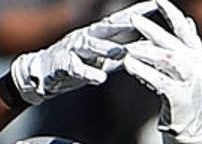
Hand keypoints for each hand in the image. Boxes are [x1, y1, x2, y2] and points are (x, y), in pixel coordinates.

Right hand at [9, 1, 153, 105]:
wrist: (43, 75)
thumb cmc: (77, 64)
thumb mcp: (102, 59)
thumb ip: (123, 54)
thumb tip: (147, 49)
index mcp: (98, 34)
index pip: (122, 20)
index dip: (139, 12)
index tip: (159, 5)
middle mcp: (87, 36)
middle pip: (109, 27)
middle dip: (126, 22)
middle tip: (143, 19)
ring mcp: (74, 49)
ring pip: (92, 46)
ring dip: (107, 49)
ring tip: (121, 53)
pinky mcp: (64, 65)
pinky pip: (77, 69)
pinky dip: (89, 73)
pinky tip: (100, 79)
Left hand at [123, 0, 201, 143]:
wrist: (192, 133)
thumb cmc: (188, 101)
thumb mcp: (194, 70)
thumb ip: (189, 46)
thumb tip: (188, 20)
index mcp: (201, 57)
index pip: (186, 30)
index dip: (171, 14)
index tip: (158, 0)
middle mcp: (199, 67)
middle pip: (172, 42)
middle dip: (151, 29)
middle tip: (132, 19)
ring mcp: (190, 82)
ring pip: (165, 59)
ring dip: (144, 50)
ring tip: (127, 46)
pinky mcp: (179, 97)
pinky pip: (157, 79)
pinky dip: (142, 70)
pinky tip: (128, 64)